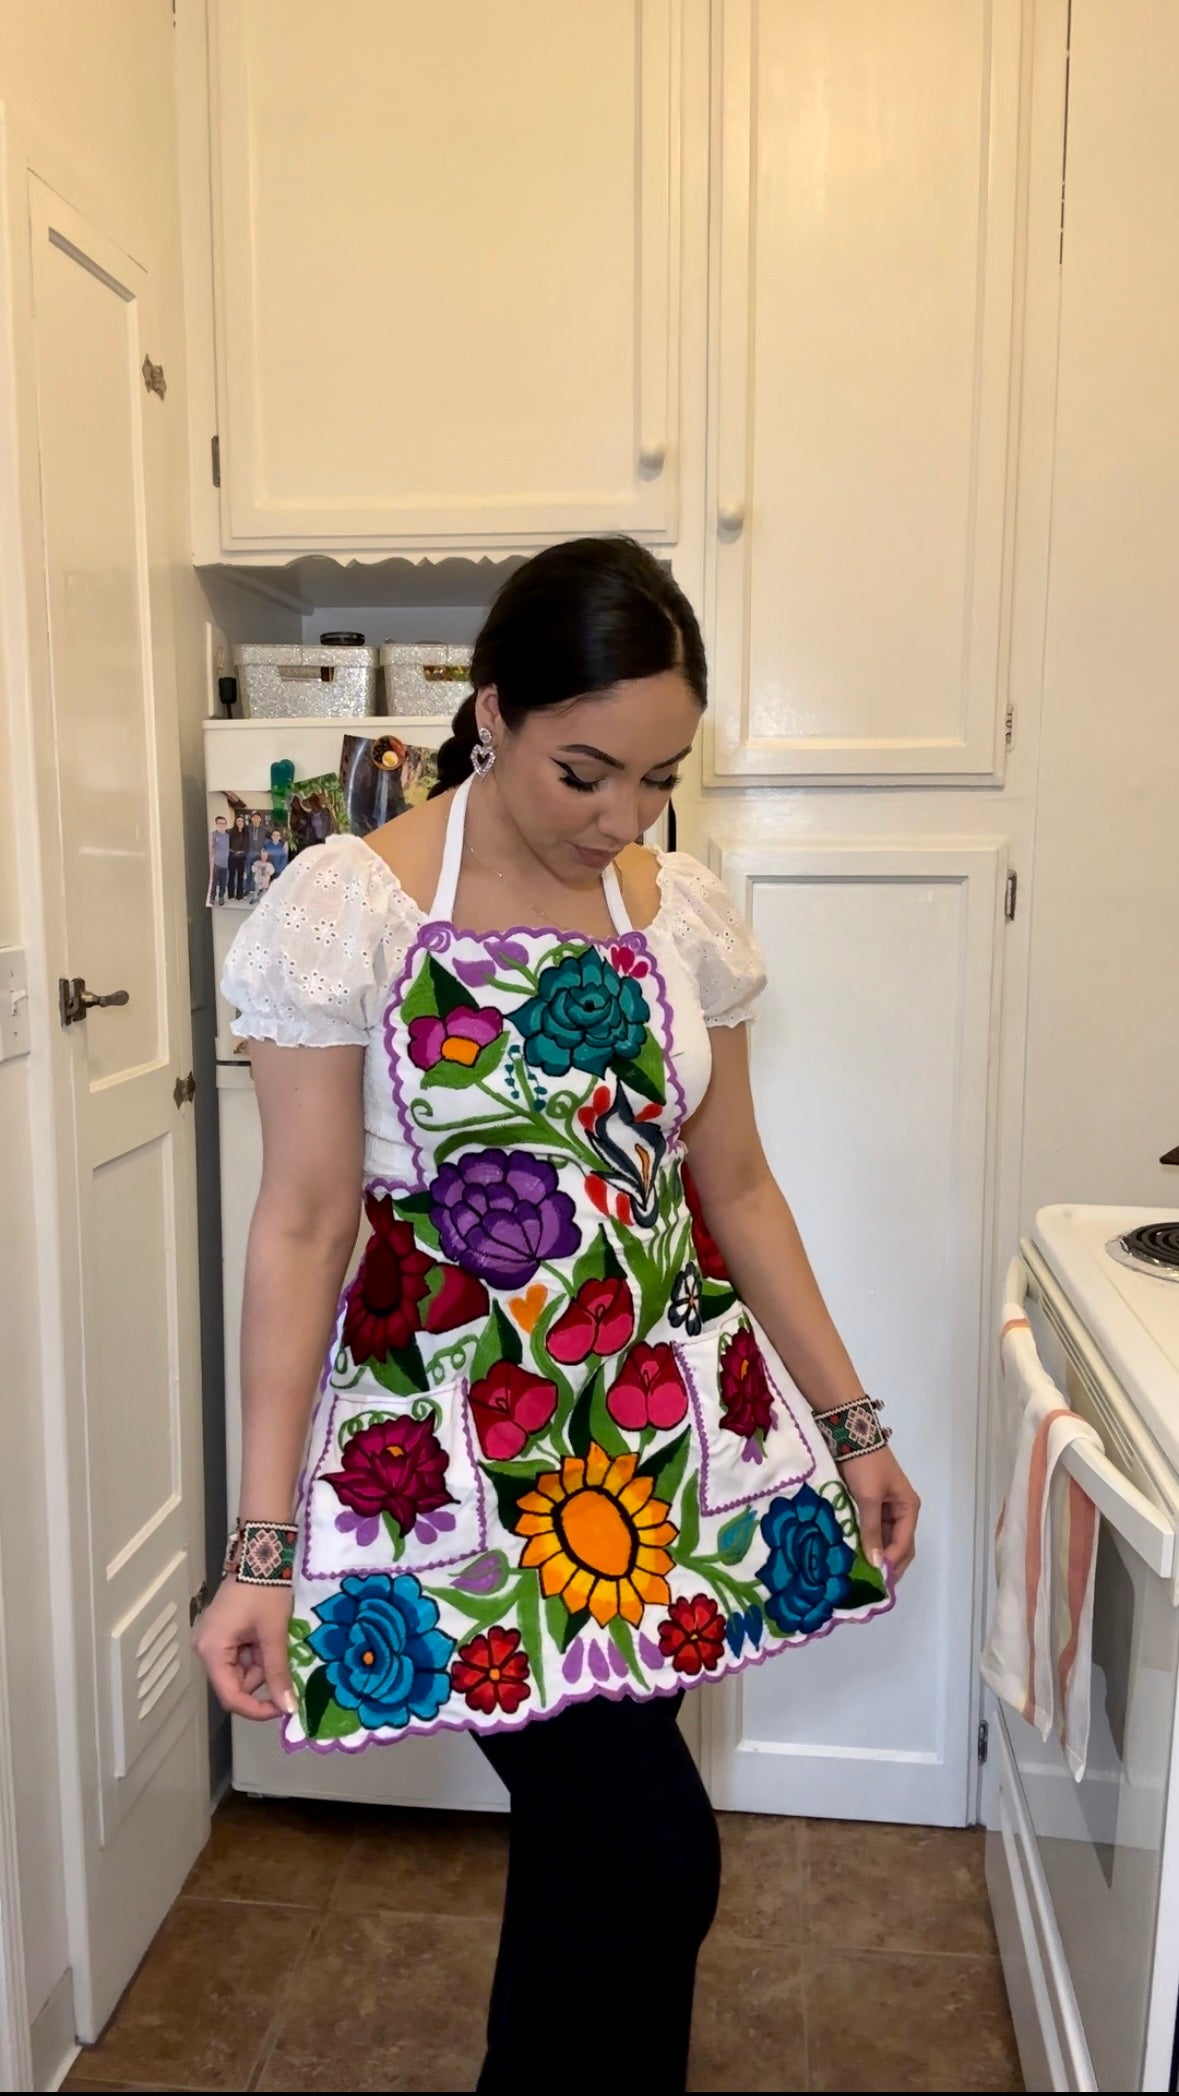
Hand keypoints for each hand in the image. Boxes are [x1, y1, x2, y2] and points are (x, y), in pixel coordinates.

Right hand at [192, 1578, 296, 1720]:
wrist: (261, 1552)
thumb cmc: (265, 1592)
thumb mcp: (273, 1634)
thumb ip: (278, 1673)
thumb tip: (288, 1708)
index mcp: (211, 1651)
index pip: (231, 1697)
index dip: (257, 1709)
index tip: (282, 1708)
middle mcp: (205, 1649)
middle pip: (234, 1683)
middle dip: (262, 1677)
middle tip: (281, 1657)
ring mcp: (212, 1640)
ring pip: (239, 1670)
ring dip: (261, 1662)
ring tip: (274, 1636)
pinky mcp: (221, 1632)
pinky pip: (238, 1655)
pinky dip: (256, 1651)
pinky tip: (267, 1633)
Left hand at [840, 1446, 919, 1580]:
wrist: (849, 1434)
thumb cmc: (865, 1465)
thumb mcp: (869, 1498)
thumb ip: (872, 1531)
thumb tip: (876, 1564)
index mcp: (908, 1507)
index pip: (904, 1544)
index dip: (891, 1562)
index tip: (875, 1579)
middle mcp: (901, 1510)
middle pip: (899, 1545)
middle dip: (888, 1564)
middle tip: (871, 1583)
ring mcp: (886, 1508)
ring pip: (885, 1539)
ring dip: (876, 1555)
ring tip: (862, 1573)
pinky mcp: (870, 1504)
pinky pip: (872, 1530)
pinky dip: (866, 1542)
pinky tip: (856, 1555)